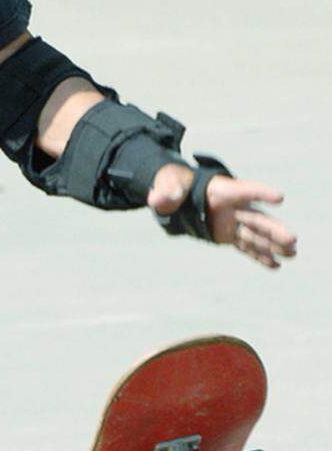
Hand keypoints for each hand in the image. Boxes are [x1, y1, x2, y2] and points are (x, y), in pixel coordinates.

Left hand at [148, 164, 297, 268]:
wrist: (174, 194)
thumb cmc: (173, 184)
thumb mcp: (167, 185)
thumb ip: (165, 192)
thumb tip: (158, 199)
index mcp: (221, 191)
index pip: (244, 190)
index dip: (261, 192)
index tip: (280, 197)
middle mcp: (232, 207)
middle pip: (256, 218)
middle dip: (274, 229)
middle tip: (292, 239)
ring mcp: (231, 222)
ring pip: (255, 234)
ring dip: (273, 245)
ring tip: (293, 254)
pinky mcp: (227, 235)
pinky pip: (245, 247)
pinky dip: (259, 256)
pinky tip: (275, 265)